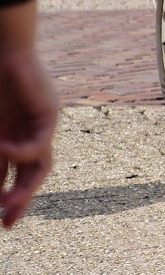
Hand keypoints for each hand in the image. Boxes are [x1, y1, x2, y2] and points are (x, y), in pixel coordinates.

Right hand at [0, 0, 58, 227]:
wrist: (4, 50)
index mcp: (9, 139)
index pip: (10, 176)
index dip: (5, 198)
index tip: (1, 224)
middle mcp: (27, 136)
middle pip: (30, 177)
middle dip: (19, 202)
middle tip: (6, 224)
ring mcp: (40, 126)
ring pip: (41, 167)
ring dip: (24, 188)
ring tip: (4, 202)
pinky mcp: (49, 114)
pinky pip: (40, 144)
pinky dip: (22, 152)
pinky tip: (4, 151)